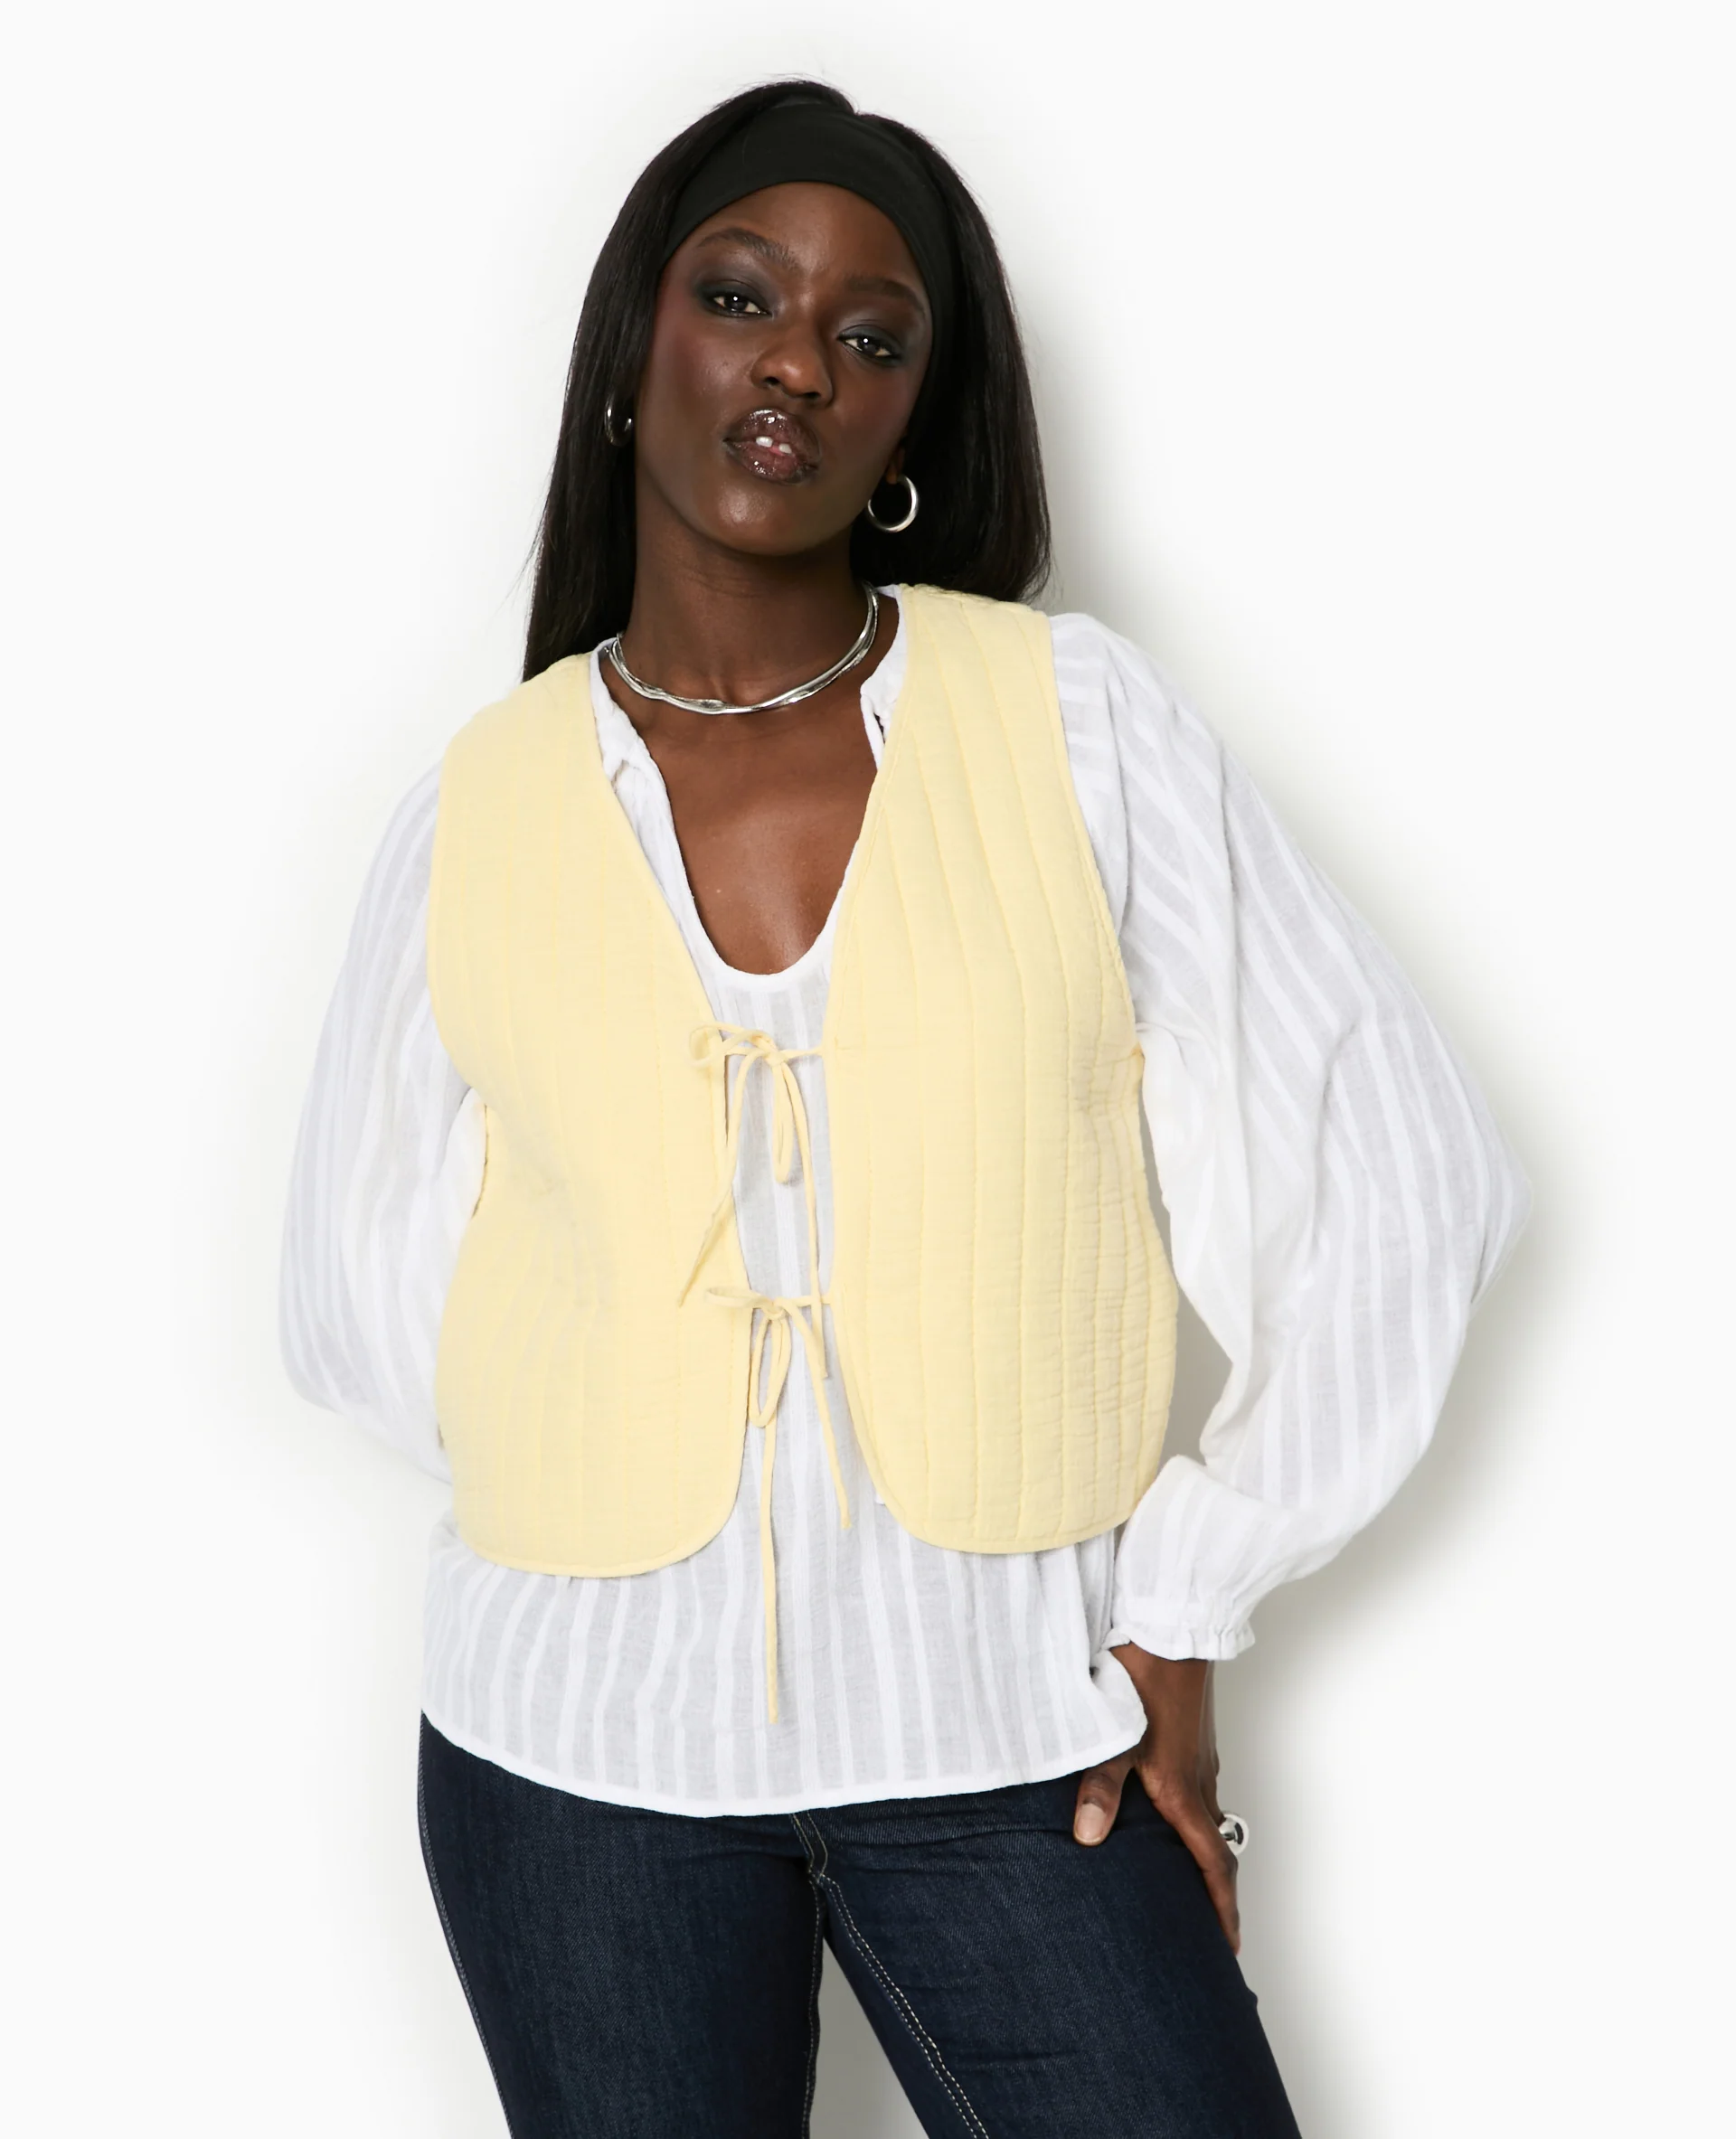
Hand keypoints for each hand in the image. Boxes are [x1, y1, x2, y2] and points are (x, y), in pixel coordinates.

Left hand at [1072, 1648, 1239, 1951]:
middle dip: (1213, 1890)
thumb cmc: (1142, 1674)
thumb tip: (1088, 1838)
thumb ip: (1100, 1787)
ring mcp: (1200, 1753)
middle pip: (1215, 1845)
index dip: (1221, 1909)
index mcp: (1183, 1789)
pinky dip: (1190, 1812)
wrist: (1172, 1620)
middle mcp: (1200, 1777)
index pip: (1212, 1865)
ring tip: (1184, 1876)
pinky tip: (1164, 1806)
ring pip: (1207, 1813)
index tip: (1228, 1946)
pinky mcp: (1192, 1732)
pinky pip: (1199, 1785)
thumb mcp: (1112, 1734)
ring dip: (1200, 1849)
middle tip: (1206, 1924)